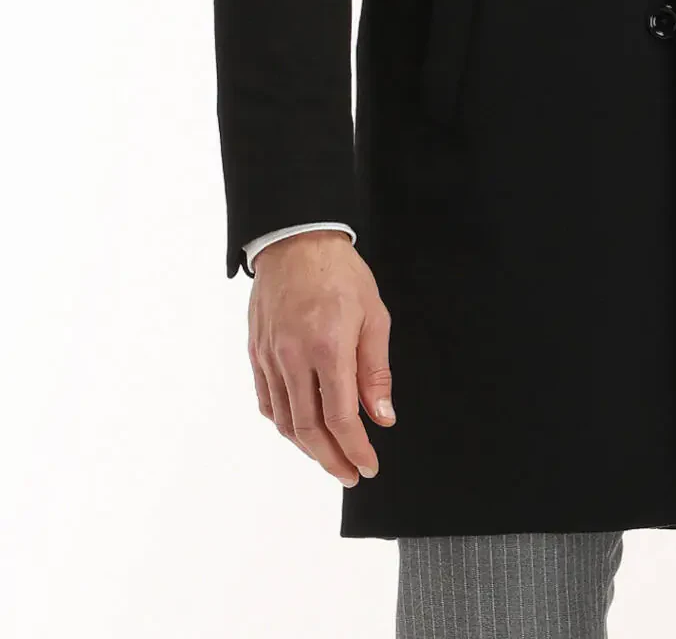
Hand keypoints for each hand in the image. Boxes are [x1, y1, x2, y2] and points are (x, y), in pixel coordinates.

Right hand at [247, 230, 395, 487]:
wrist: (296, 239)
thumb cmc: (340, 272)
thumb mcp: (373, 315)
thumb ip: (376, 371)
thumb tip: (382, 417)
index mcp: (327, 347)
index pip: (339, 417)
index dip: (355, 448)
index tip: (368, 466)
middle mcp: (293, 357)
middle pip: (308, 429)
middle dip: (331, 459)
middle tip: (350, 474)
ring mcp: (270, 356)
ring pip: (284, 421)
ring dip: (307, 447)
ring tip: (329, 456)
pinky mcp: (256, 352)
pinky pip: (267, 400)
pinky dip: (284, 423)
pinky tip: (301, 427)